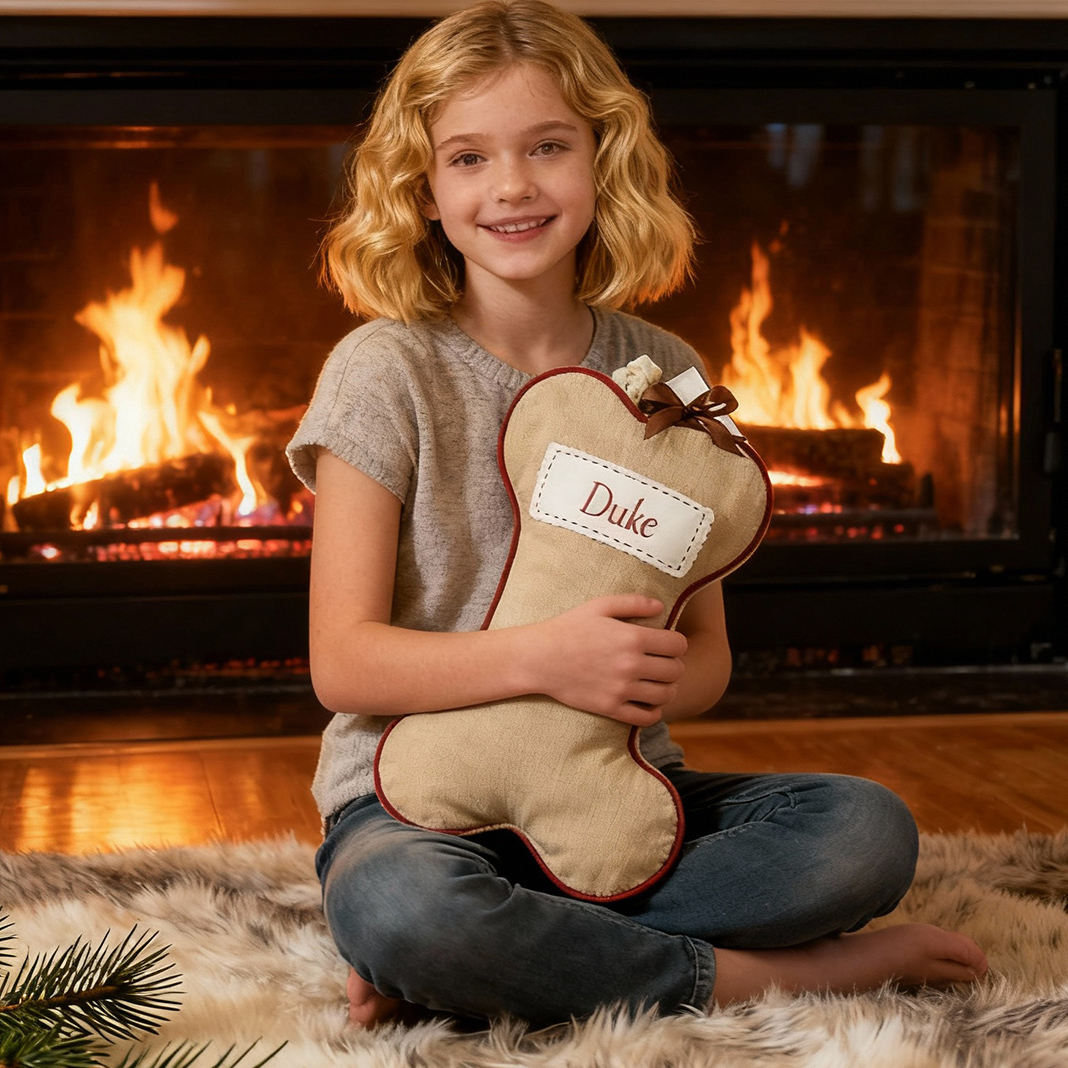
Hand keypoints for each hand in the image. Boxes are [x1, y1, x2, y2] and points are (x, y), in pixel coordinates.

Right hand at [528, 595, 687, 725]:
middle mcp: (631, 665)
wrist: (540, 657)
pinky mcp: (611, 708)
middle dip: (674, 665)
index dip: (677, 643)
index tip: (668, 643)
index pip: (678, 645)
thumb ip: (633, 603)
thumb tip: (661, 606)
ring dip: (667, 688)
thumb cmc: (569, 628)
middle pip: (676, 670)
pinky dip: (654, 711)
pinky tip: (647, 702)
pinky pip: (647, 717)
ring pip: (666, 695)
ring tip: (657, 682)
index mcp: (632, 637)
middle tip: (662, 662)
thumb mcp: (600, 606)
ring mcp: (621, 689)